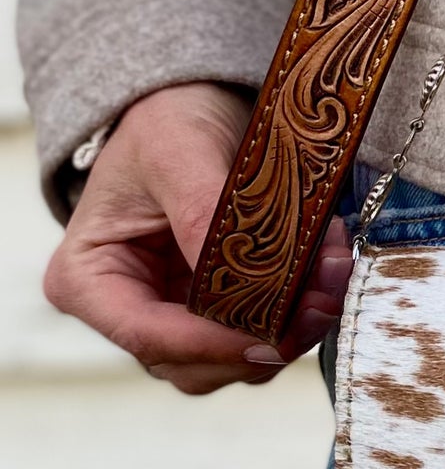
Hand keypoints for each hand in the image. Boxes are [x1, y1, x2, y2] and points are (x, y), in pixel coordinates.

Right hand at [43, 82, 350, 395]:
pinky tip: (326, 269)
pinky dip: (298, 311)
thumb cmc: (167, 122)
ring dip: (291, 328)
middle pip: (195, 363)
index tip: (274, 335)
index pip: (148, 337)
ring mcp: (173, 316)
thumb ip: (202, 214)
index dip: (213, 346)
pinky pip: (260, 333)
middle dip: (264, 339)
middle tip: (324, 296)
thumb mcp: (177, 151)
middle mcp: (125, 310)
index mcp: (88, 279)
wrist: (193, 106)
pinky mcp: (217, 311)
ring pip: (234, 359)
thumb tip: (237, 280)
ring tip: (332, 272)